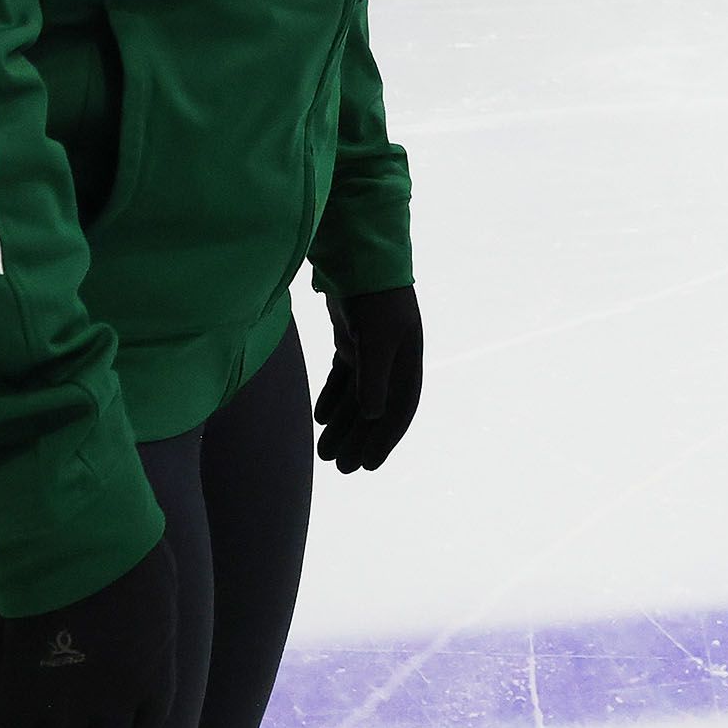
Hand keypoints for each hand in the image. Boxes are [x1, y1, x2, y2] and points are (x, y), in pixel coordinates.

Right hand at [0, 539, 177, 727]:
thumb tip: (144, 602)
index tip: (108, 717)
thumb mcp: (156, 581)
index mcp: (153, 667)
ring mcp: (71, 700)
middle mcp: (117, 695)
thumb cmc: (124, 546)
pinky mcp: (26, 691)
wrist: (79, 540)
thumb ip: (150, 606)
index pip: (148, 719)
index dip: (125, 723)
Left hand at [316, 285, 422, 472]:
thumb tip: (375, 415)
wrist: (359, 259)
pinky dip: (333, 399)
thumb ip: (374, 377)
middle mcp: (392, 362)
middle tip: (341, 468)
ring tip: (325, 450)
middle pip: (375, 411)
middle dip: (359, 440)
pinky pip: (344, 379)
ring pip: (357, 398)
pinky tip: (320, 418)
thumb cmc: (374, 299)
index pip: (398, 411)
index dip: (384, 441)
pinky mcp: (351, 341)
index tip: (367, 466)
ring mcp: (370, 351)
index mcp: (406, 364)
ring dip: (343, 425)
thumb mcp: (376, 338)